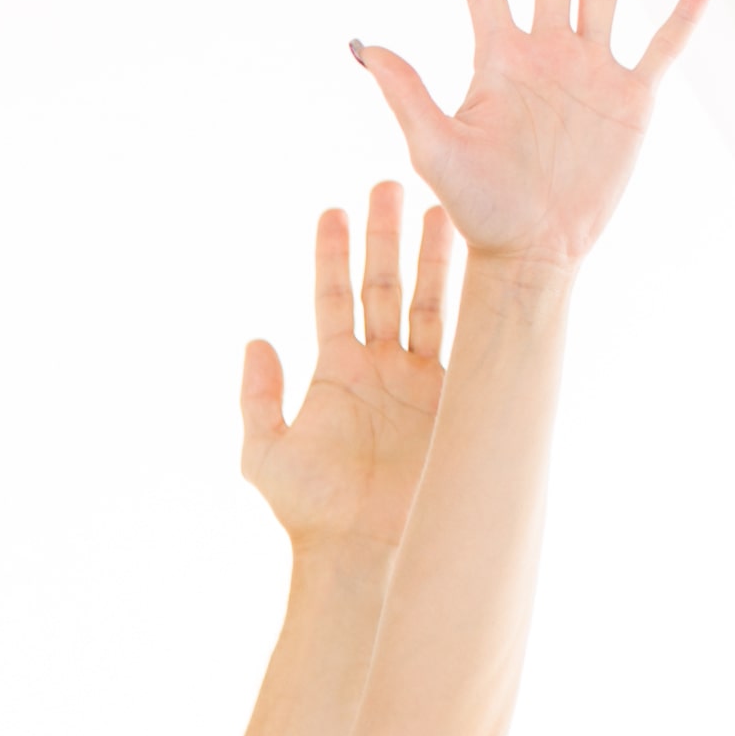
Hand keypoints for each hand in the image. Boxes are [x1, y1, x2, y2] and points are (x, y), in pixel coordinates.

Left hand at [240, 182, 452, 558]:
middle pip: (385, 286)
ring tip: (437, 205)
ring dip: (432, 255)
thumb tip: (255, 341)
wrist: (366, 552)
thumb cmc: (311, 511)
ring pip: (428, 301)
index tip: (332, 210)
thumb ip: (257, 398)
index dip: (332, 256)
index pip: (334, 299)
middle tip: (389, 183)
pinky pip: (466, 340)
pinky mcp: (456, 398)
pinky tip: (479, 260)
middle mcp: (383, 368)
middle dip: (386, 237)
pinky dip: (472, 301)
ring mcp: (423, 379)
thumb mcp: (266, 453)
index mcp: (338, 373)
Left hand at [351, 0, 710, 267]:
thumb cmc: (476, 209)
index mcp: (498, 58)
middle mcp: (546, 51)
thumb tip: (366, 45)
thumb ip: (407, 95)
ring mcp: (591, 69)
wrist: (531, 252)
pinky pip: (664, 45)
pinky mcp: (631, 98)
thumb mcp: (434, 150)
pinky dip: (685, 11)